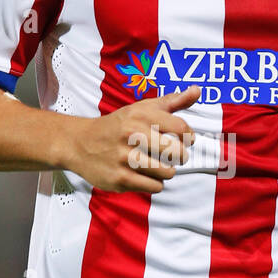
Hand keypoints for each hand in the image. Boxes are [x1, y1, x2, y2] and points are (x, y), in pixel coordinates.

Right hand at [65, 85, 200, 193]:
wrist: (79, 143)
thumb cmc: (118, 125)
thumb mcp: (142, 108)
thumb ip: (172, 101)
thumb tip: (198, 90)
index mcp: (141, 115)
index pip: (182, 128)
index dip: (188, 136)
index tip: (183, 139)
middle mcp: (132, 134)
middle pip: (177, 153)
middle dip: (179, 156)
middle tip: (171, 155)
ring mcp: (125, 158)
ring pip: (168, 172)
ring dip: (166, 171)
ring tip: (155, 165)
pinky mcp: (119, 178)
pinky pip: (155, 187)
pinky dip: (154, 183)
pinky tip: (143, 174)